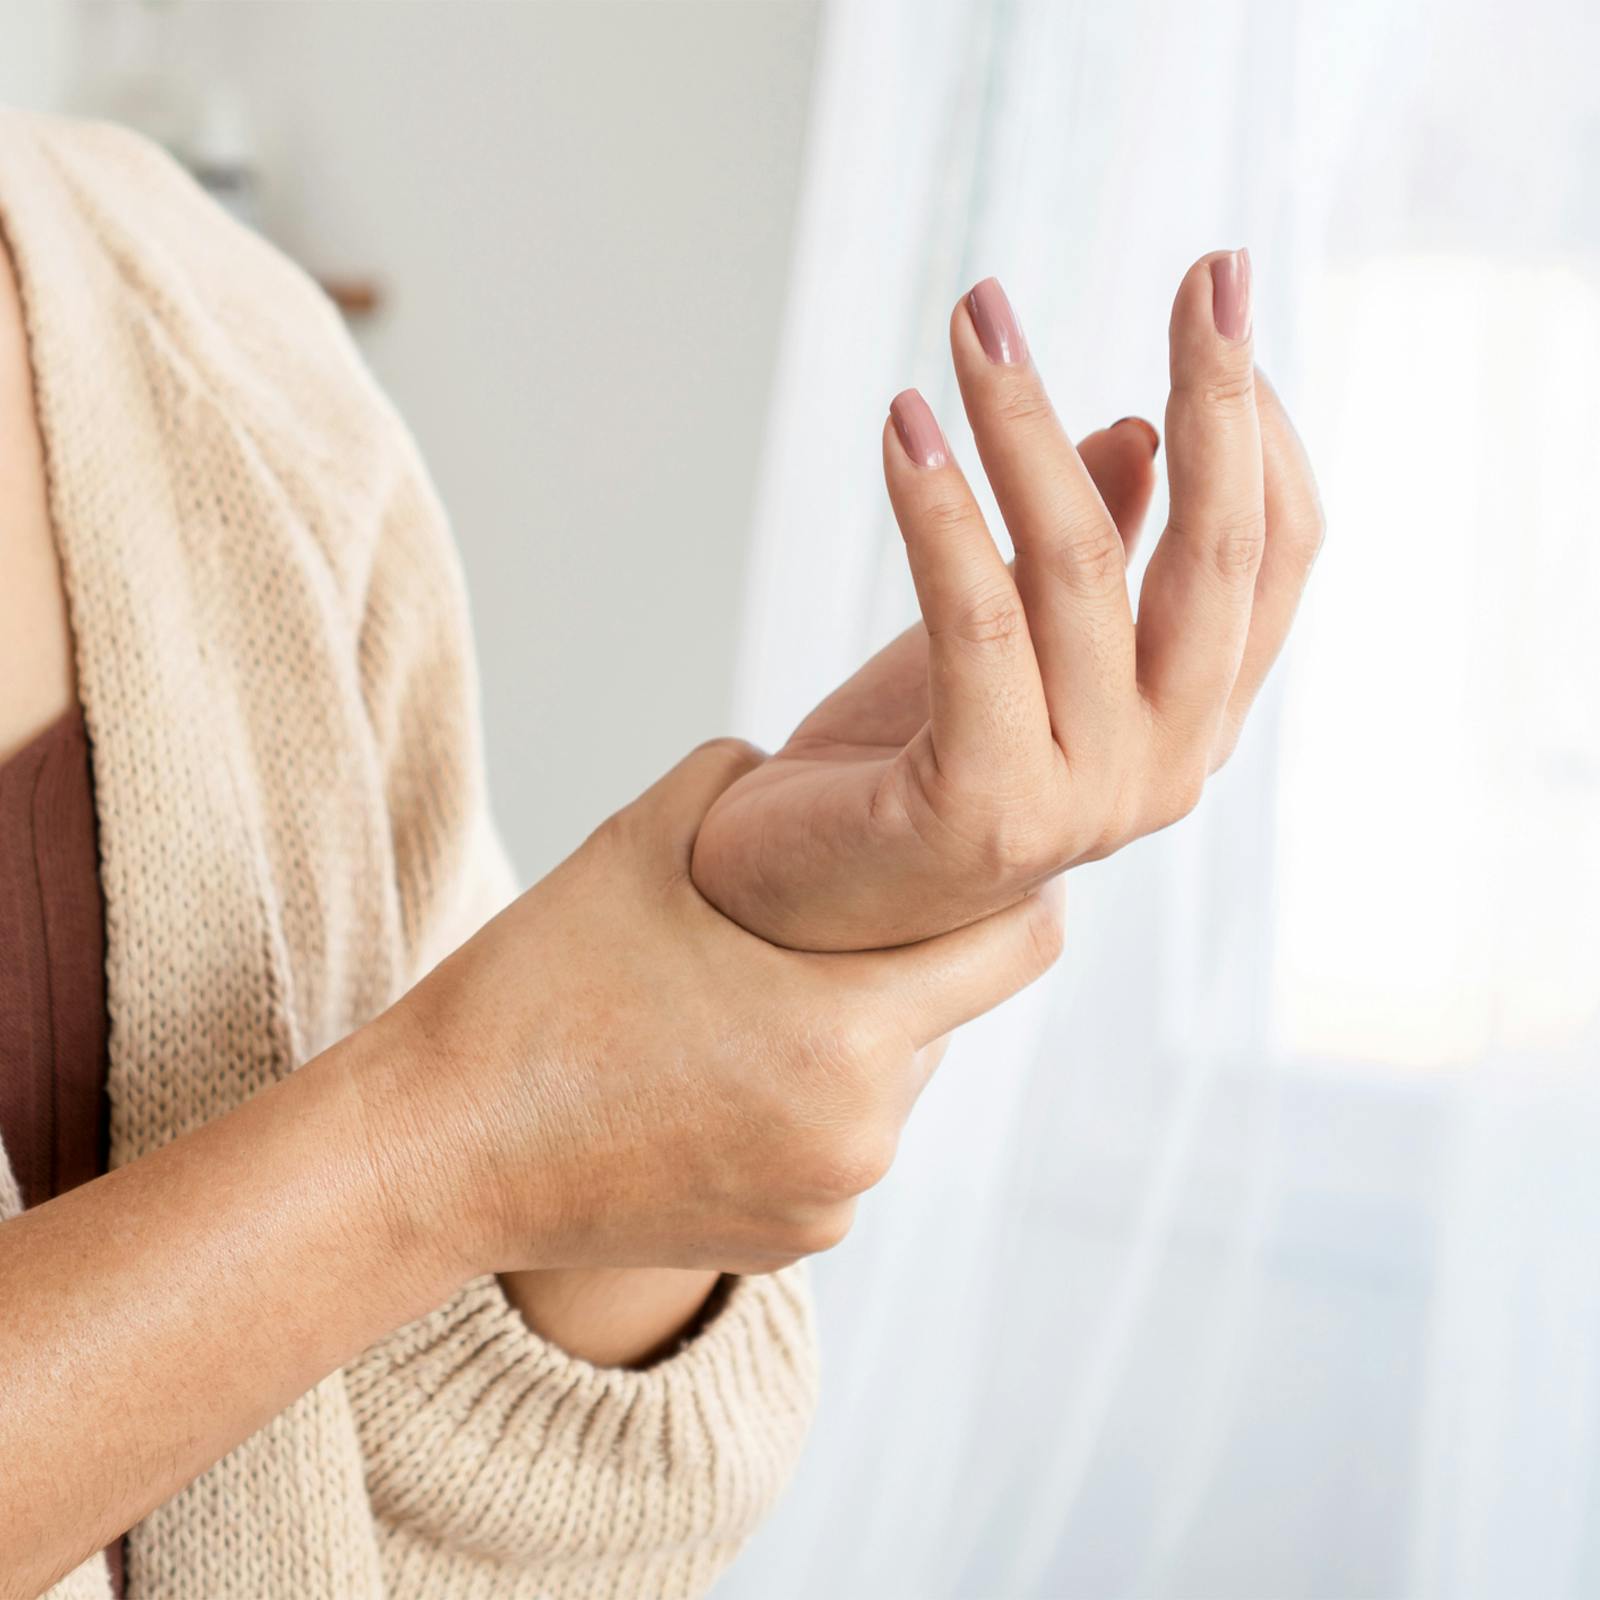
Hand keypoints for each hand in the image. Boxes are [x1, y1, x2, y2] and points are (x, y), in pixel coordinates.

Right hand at [377, 740, 1064, 1277]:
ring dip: (853, 1035)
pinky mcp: (794, 1244)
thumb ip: (752, 779)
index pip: (1021, 943)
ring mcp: (832, 1202)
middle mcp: (864, 1132)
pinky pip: (843, 1148)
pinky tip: (722, 1072)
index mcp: (846, 1029)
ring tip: (752, 1001)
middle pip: (949, 1014)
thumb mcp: (643, 838)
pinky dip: (810, 1104)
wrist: (437, 1150)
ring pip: (894, 1083)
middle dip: (906, 962)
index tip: (975, 855)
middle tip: (826, 921)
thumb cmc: (536, 988)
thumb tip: (815, 771)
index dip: (1012, 887)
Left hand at [691, 250, 1324, 950]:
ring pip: (1078, 568)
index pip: (1273, 557)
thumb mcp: (1013, 643)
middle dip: (1217, 396)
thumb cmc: (907, 763)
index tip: (1220, 301)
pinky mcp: (984, 806)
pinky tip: (904, 425)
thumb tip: (1142, 431)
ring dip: (1023, 423)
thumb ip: (1094, 557)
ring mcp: (1085, 799)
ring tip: (974, 321)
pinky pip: (974, 621)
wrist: (794, 899)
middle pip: (1216, 556)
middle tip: (1206, 269)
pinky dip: (940, 509)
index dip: (1261, 425)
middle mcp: (1166, 765)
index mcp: (1191, 721)